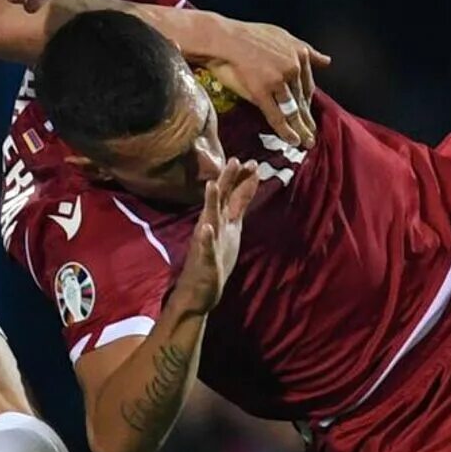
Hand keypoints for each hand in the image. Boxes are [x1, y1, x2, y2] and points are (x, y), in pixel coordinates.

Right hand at [174, 159, 257, 314]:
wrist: (198, 291)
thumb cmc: (215, 257)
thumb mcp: (232, 227)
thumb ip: (238, 205)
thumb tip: (248, 183)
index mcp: (221, 220)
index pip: (232, 195)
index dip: (242, 180)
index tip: (252, 162)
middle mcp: (212, 227)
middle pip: (220, 200)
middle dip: (227, 181)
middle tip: (235, 160)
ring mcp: (207, 242)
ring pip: (209, 219)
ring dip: (210, 203)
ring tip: (212, 186)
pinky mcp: (204, 260)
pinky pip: (205, 248)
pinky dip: (206, 238)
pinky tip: (206, 228)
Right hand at [197, 19, 331, 148]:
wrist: (222, 37)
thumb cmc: (247, 35)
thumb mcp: (282, 35)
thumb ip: (305, 50)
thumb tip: (327, 61)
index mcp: (299, 54)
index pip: (307, 85)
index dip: (308, 102)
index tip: (309, 113)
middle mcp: (293, 67)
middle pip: (302, 100)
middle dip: (307, 119)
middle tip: (313, 135)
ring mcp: (278, 80)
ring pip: (293, 109)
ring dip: (301, 129)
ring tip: (307, 142)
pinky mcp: (262, 91)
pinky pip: (277, 116)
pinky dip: (285, 131)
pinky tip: (293, 141)